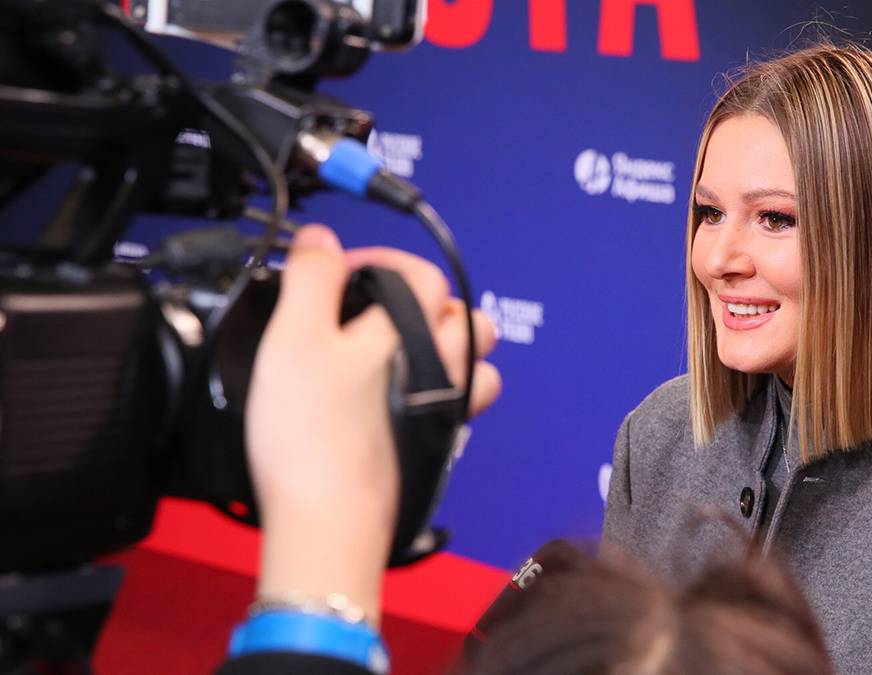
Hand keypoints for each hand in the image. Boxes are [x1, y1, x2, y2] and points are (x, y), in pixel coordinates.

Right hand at [245, 224, 499, 624]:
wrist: (328, 522)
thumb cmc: (311, 432)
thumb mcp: (294, 337)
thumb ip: (312, 279)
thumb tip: (322, 239)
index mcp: (417, 331)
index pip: (421, 272)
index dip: (378, 260)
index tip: (334, 274)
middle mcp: (447, 367)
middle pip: (461, 315)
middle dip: (419, 301)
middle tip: (365, 311)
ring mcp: (447, 410)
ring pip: (471, 363)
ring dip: (443, 346)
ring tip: (392, 351)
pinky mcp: (435, 445)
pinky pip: (456, 405)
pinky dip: (439, 391)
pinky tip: (398, 396)